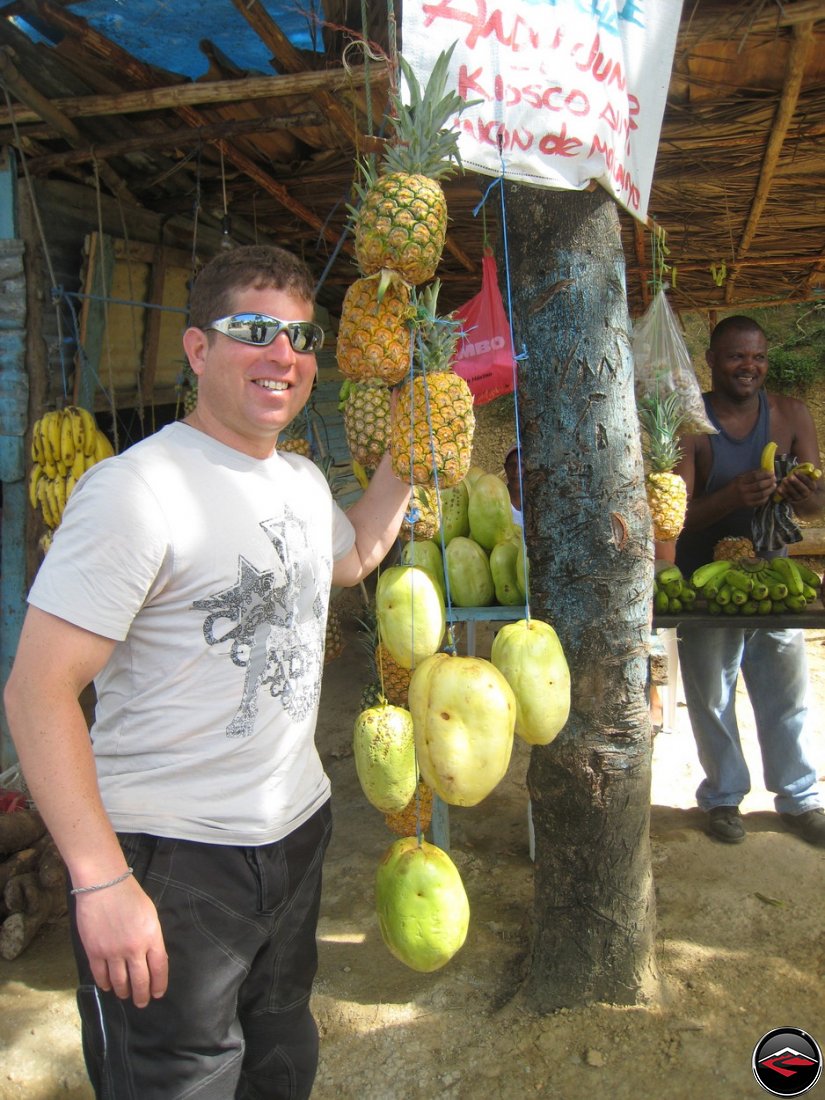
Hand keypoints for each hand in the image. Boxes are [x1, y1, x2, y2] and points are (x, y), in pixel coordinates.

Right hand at [75, 877, 167, 1007]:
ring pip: (120, 982)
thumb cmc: (130, 896)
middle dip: (142, 995)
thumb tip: (151, 958)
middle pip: (140, 981)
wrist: (104, 885)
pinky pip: (100, 976)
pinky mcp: (95, 952)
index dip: (159, 984)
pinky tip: (108, 986)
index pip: (159, 969)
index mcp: (152, 937)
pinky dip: (105, 984)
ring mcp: (113, 952)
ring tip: (125, 996)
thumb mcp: (150, 915)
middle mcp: (134, 949)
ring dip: (123, 992)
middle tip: (142, 1002)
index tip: (158, 994)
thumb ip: (152, 938)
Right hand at [730, 468, 775, 507]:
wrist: (726, 499)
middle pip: (759, 485)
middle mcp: (743, 490)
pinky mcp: (749, 505)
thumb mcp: (739, 477)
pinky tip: (768, 494)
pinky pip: (760, 502)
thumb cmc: (734, 486)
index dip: (764, 474)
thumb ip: (750, 474)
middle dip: (769, 481)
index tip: (771, 473)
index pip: (755, 476)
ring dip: (770, 489)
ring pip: (762, 494)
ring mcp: (746, 498)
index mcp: (741, 481)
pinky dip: (766, 498)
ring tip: (774, 486)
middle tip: (774, 479)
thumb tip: (764, 470)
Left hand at [775, 469, 816, 505]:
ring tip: (784, 480)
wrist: (804, 500)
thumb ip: (806, 474)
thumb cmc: (804, 485)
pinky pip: (787, 498)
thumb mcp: (807, 480)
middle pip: (802, 488)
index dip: (802, 476)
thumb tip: (803, 468)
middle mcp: (807, 493)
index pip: (808, 482)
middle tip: (790, 477)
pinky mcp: (793, 502)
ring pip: (794, 493)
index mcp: (812, 487)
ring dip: (788, 486)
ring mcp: (800, 498)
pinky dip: (783, 494)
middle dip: (795, 482)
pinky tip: (779, 488)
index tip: (795, 472)